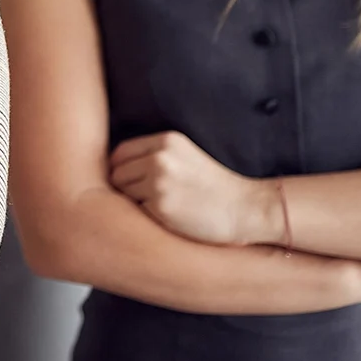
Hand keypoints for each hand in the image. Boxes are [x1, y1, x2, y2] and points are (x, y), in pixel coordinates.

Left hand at [108, 131, 279, 246]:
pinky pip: (136, 213)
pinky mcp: (161, 205)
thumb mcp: (185, 157)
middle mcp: (160, 157)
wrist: (247, 208)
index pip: (120, 153)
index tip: (133, 184)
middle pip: (116, 174)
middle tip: (149, 200)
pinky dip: (146, 219)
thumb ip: (154, 155)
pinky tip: (169, 219)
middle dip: (127, 189)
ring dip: (135, 204)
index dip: (122, 171)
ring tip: (162, 208)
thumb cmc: (215, 187)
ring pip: (122, 194)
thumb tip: (113, 168)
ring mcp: (159, 181)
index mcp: (166, 141)